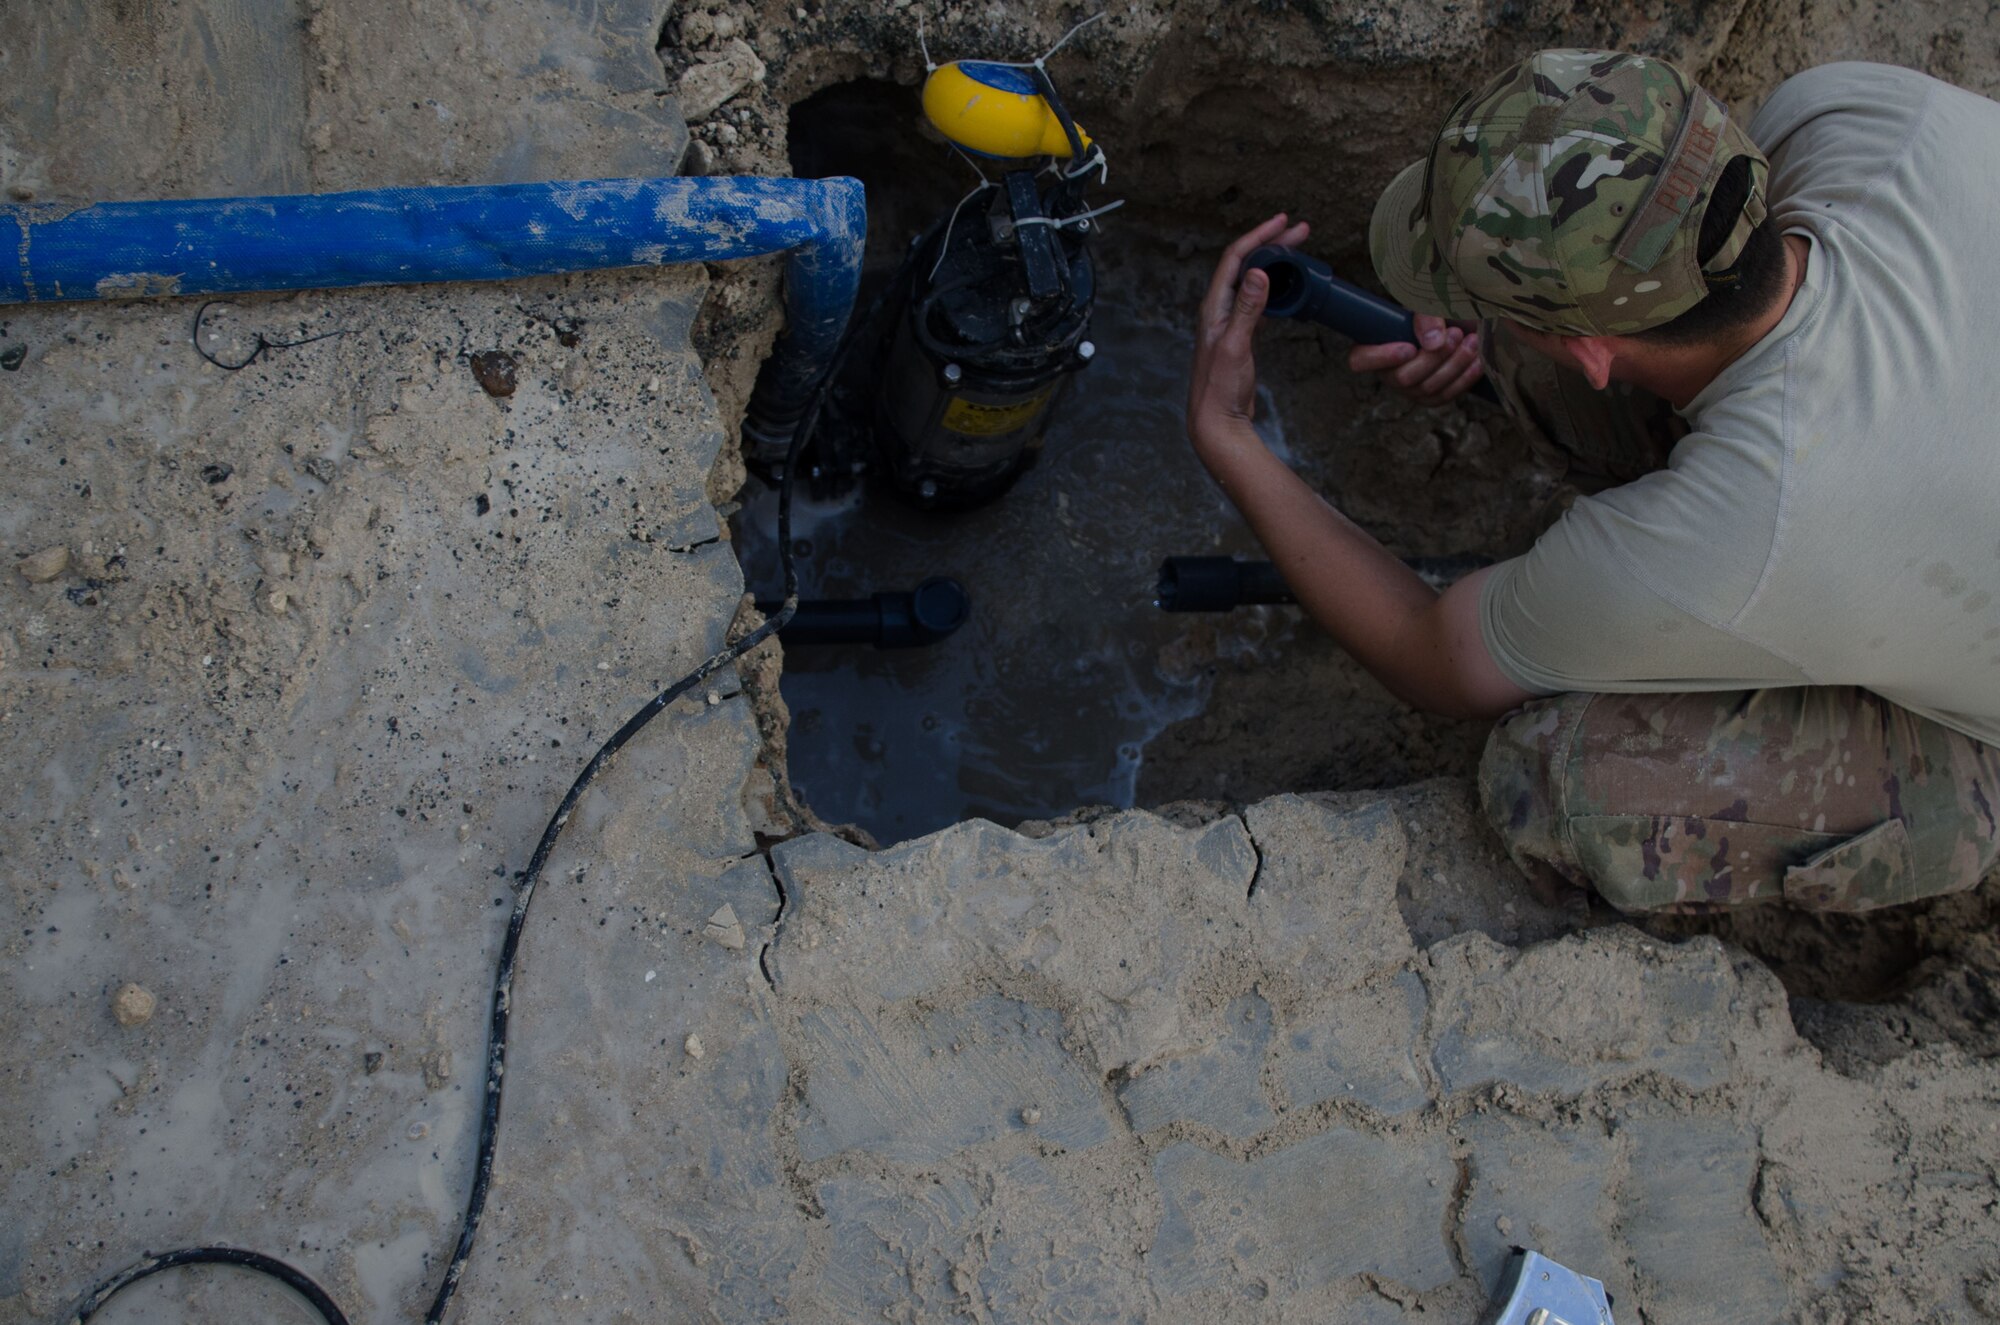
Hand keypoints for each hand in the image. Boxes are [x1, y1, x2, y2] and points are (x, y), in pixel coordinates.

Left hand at [1187, 213, 1309, 450]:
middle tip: (1299, 231)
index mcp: (1213, 307)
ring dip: (1274, 265)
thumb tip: (1259, 273)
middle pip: (1246, 265)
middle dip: (1272, 245)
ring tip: (1297, 251)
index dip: (1258, 236)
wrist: (1216, 420)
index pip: (1235, 259)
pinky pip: (1258, 303)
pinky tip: (1288, 289)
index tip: (1280, 222)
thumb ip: (1246, 309)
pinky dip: (1275, 290)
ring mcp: (1229, 322)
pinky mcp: (1240, 336)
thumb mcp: (1235, 345)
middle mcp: (1218, 310)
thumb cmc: (1220, 388)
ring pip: (1253, 282)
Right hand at [1347, 313, 1485, 407]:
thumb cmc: (1440, 303)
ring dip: (1453, 365)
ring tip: (1471, 341)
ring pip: (1427, 389)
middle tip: (1456, 334)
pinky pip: (1445, 396)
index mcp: (1376, 344)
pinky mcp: (1432, 396)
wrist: (1465, 315)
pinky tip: (1478, 361)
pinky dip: (1464, 379)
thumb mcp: (1430, 299)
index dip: (1381, 359)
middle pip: (1403, 378)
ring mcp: (1410, 387)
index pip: (1360, 360)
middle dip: (1433, 359)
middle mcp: (1388, 371)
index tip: (1409, 347)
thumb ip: (1426, 316)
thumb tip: (1433, 343)